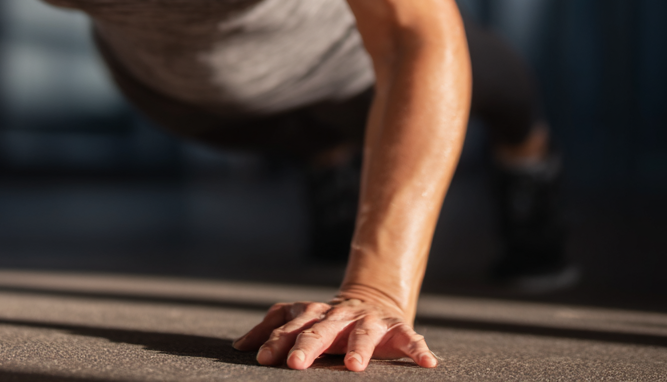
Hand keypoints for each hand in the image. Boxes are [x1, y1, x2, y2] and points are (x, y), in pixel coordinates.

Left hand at [233, 297, 436, 371]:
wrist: (372, 299)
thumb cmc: (328, 321)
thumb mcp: (301, 320)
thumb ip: (271, 329)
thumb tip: (239, 346)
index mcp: (315, 315)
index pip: (293, 328)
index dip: (279, 342)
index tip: (265, 360)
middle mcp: (341, 316)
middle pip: (322, 330)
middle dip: (309, 346)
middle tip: (296, 364)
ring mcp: (370, 321)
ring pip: (364, 334)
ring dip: (359, 349)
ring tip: (354, 367)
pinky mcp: (399, 328)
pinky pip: (411, 339)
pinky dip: (419, 350)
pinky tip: (427, 363)